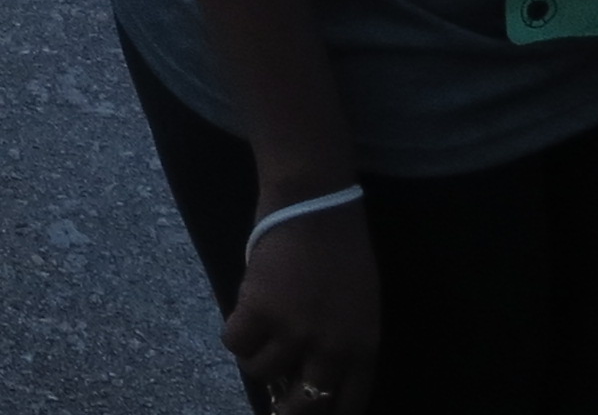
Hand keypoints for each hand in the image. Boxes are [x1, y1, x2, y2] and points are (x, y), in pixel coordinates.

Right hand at [222, 198, 376, 414]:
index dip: (325, 413)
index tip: (306, 411)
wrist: (314, 204)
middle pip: (305, 404)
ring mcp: (293, 331)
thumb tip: (307, 370)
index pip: (348, 405)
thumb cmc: (341, 248)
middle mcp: (331, 348)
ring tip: (257, 334)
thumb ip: (341, 342)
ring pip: (261, 372)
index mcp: (363, 347)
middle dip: (287, 407)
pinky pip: (235, 342)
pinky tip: (242, 315)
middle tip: (274, 399)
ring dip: (255, 357)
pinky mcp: (259, 311)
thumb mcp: (359, 306)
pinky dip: (234, 333)